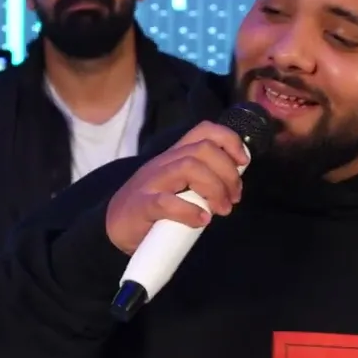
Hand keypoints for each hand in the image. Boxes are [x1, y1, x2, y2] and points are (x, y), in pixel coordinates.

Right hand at [105, 121, 248, 254]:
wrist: (113, 226)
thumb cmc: (152, 207)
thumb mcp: (178, 186)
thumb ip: (201, 181)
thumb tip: (233, 186)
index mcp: (174, 156)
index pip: (203, 131)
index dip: (229, 140)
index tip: (243, 162)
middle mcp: (164, 162)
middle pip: (202, 149)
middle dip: (228, 172)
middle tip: (234, 198)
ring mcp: (151, 182)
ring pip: (189, 167)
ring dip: (214, 188)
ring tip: (222, 209)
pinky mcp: (142, 205)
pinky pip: (166, 202)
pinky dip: (189, 211)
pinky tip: (201, 221)